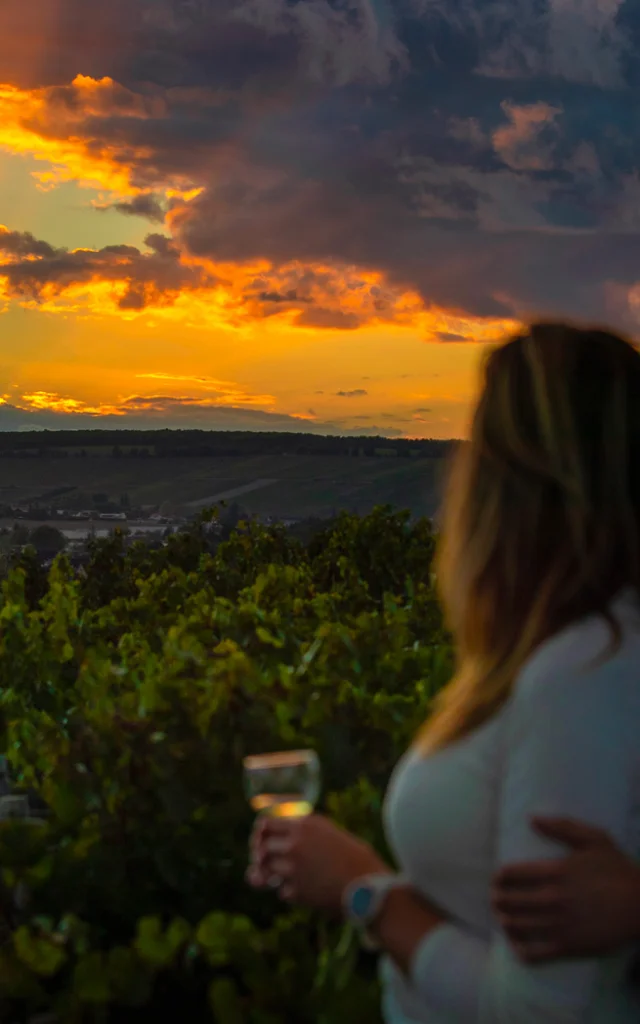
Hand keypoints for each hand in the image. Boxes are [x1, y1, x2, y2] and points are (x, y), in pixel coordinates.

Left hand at [247, 813, 387, 912]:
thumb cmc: (353, 858)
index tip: (260, 843)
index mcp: (304, 825)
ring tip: (290, 879)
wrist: (369, 885)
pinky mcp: (296, 891)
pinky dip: (291, 893)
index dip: (260, 835)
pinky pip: (283, 891)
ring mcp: (293, 868)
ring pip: (268, 871)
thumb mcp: (328, 834)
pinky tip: (308, 892)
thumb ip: (302, 834)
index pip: (265, 825)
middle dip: (261, 858)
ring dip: (274, 876)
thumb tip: (275, 842)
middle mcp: (295, 843)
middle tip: (266, 866)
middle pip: (262, 849)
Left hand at [492, 816, 639, 962]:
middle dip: (497, 900)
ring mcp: (559, 924)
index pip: (510, 875)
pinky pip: (534, 954)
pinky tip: (517, 946)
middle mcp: (552, 898)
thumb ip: (561, 826)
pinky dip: (520, 950)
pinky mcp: (569, 947)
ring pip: (517, 926)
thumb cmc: (618, 870)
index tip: (497, 880)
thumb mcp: (594, 839)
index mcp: (555, 871)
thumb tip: (532, 819)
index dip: (498, 878)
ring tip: (503, 920)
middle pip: (508, 901)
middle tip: (495, 900)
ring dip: (504, 923)